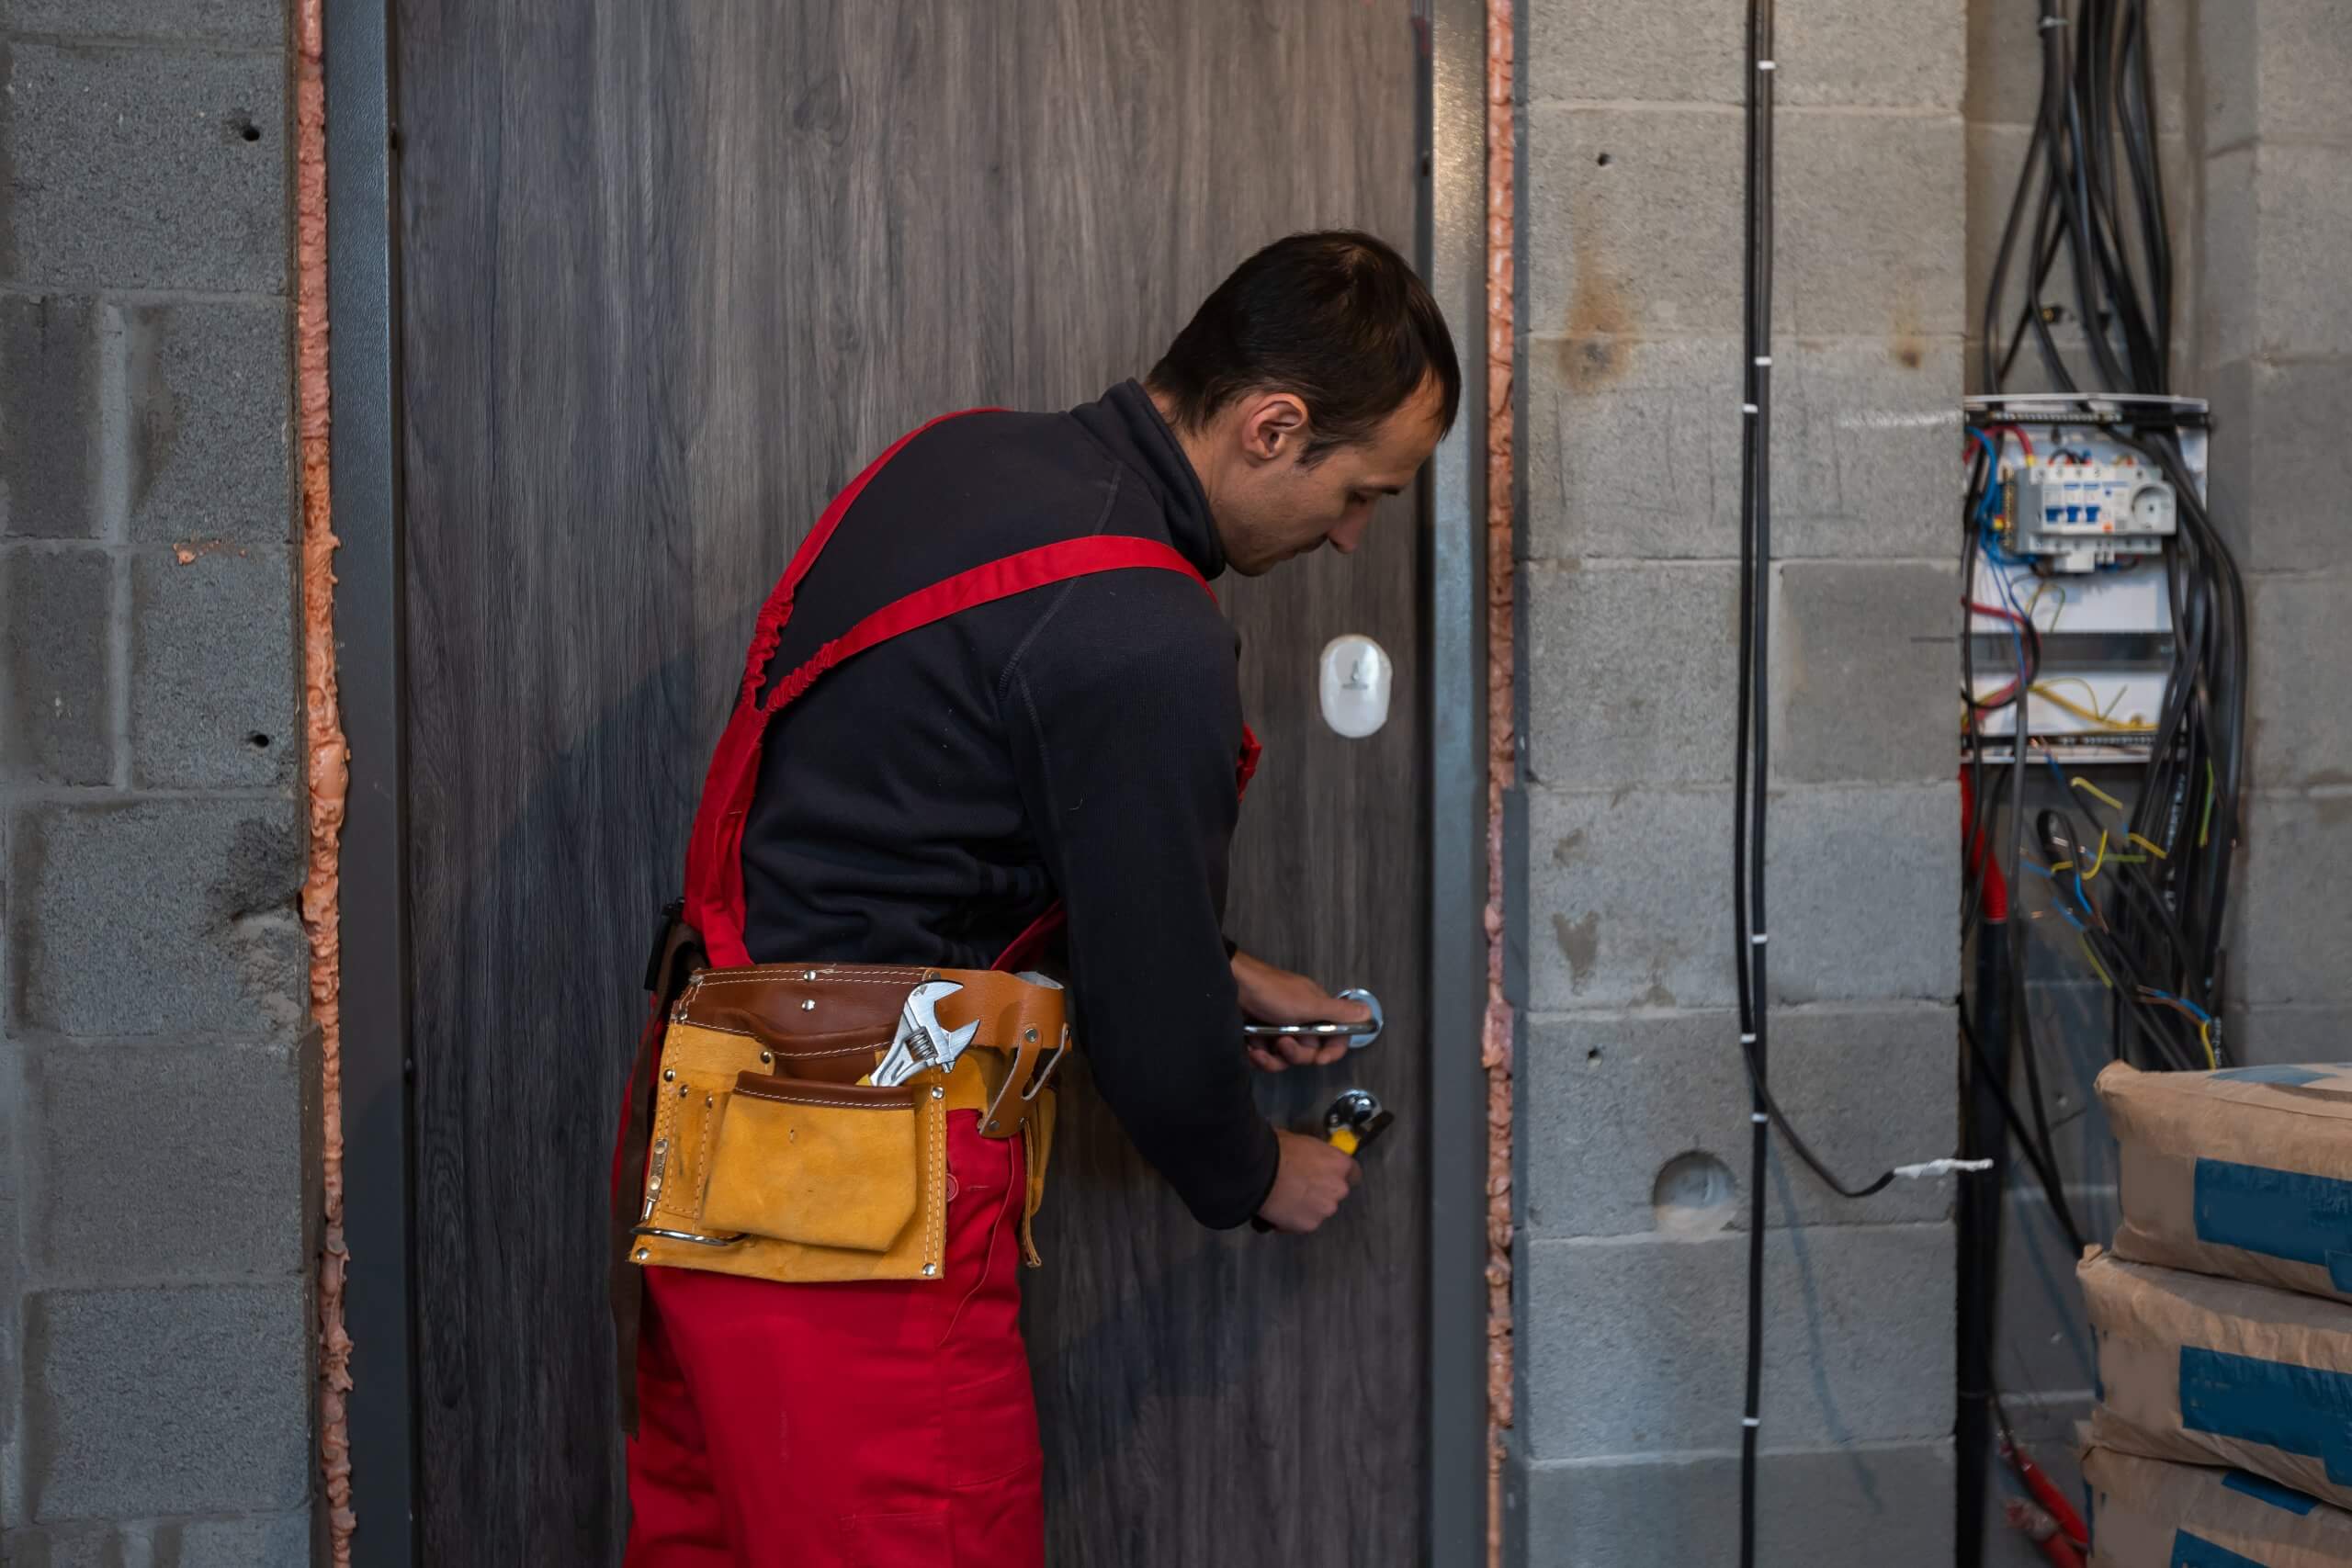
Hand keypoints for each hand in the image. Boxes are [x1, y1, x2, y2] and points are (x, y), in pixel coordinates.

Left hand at [1233, 949, 1372, 1071]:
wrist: (1231, 985)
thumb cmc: (1271, 992)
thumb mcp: (1309, 1004)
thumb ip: (1339, 1012)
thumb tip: (1369, 1013)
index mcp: (1317, 1013)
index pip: (1335, 1039)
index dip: (1331, 1053)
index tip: (1320, 1059)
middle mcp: (1301, 1023)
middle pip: (1309, 1054)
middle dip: (1295, 1054)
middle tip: (1282, 1042)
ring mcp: (1279, 1030)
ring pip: (1286, 1060)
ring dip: (1273, 1059)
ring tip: (1259, 1047)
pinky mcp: (1260, 1037)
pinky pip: (1266, 1058)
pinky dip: (1258, 1056)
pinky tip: (1250, 1047)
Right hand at [1256, 1128, 1360, 1232]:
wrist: (1259, 1174)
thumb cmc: (1278, 1150)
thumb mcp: (1300, 1141)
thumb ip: (1312, 1154)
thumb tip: (1307, 1156)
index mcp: (1340, 1164)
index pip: (1353, 1173)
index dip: (1339, 1174)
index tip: (1328, 1175)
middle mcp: (1339, 1189)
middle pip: (1335, 1193)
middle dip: (1321, 1191)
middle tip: (1300, 1186)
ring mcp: (1325, 1209)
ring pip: (1320, 1209)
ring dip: (1309, 1206)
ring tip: (1286, 1199)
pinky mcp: (1309, 1225)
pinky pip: (1304, 1222)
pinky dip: (1295, 1218)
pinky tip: (1280, 1210)